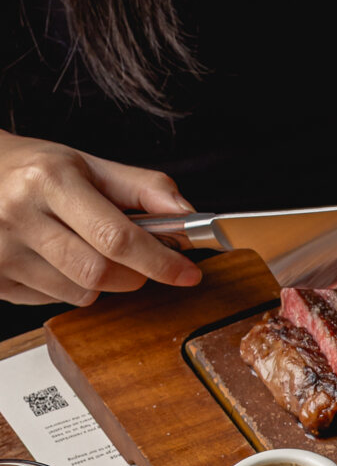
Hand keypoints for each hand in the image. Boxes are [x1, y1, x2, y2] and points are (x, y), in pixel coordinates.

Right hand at [0, 133, 201, 305]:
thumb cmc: (34, 169)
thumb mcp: (87, 164)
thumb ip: (143, 187)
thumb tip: (188, 213)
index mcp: (49, 180)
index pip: (117, 237)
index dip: (160, 261)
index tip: (187, 272)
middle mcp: (19, 214)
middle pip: (99, 274)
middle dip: (133, 275)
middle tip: (135, 260)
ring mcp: (0, 250)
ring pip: (79, 293)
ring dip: (99, 282)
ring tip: (81, 248)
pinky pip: (51, 301)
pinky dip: (66, 286)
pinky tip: (53, 258)